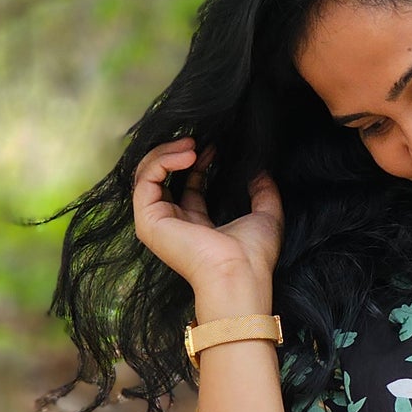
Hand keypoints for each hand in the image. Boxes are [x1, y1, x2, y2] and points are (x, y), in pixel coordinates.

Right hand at [131, 138, 283, 304]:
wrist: (239, 272)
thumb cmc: (253, 256)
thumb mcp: (266, 216)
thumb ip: (264, 193)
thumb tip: (261, 171)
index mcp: (197, 224)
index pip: (188, 185)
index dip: (198, 161)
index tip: (214, 146)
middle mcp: (173, 222)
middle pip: (163, 176)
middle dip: (176, 152)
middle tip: (197, 138)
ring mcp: (157, 222)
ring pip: (148, 174)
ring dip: (167, 152)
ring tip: (192, 144)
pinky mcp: (148, 220)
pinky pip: (145, 180)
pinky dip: (163, 161)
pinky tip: (187, 155)